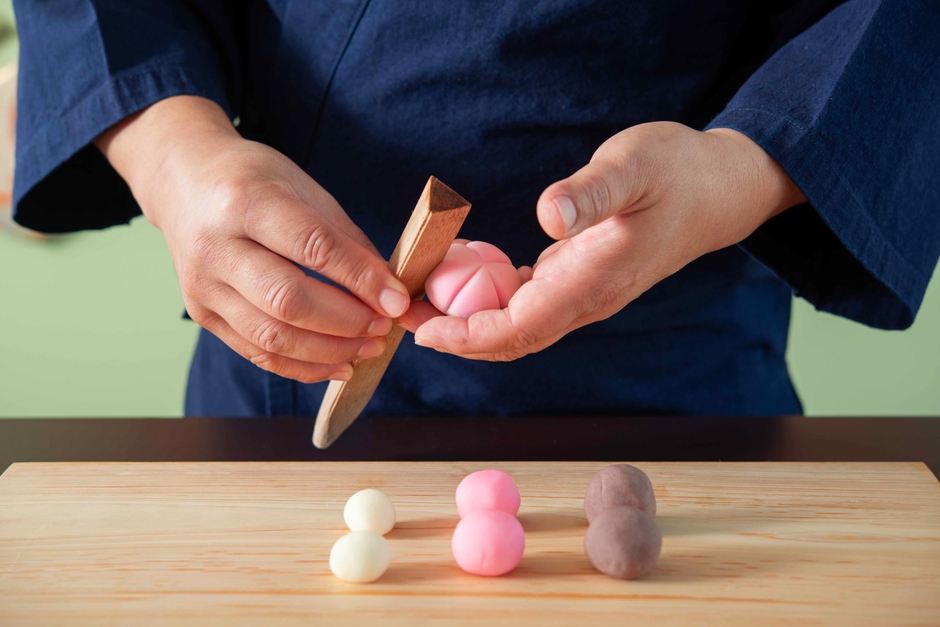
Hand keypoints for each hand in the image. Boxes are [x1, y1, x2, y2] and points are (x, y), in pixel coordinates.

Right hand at [96, 96, 411, 381]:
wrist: (184, 181)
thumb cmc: (254, 181)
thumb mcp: (304, 189)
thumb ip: (345, 240)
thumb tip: (387, 291)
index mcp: (245, 201)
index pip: (312, 247)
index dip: (360, 279)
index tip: (398, 301)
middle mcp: (216, 247)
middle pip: (288, 300)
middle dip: (347, 322)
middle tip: (385, 326)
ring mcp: (203, 286)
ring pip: (272, 336)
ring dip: (330, 351)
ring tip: (369, 347)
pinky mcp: (201, 315)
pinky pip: (257, 352)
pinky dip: (303, 366)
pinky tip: (339, 364)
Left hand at [399, 122, 804, 359]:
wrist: (717, 192)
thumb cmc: (677, 172)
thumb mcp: (635, 166)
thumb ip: (593, 192)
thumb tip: (548, 216)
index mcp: (595, 279)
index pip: (522, 327)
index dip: (470, 336)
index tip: (425, 329)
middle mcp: (587, 299)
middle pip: (513, 339)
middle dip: (456, 337)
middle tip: (404, 314)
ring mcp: (584, 295)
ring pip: (518, 327)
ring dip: (469, 323)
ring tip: (422, 298)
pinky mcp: (580, 282)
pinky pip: (528, 305)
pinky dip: (490, 301)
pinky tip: (465, 276)